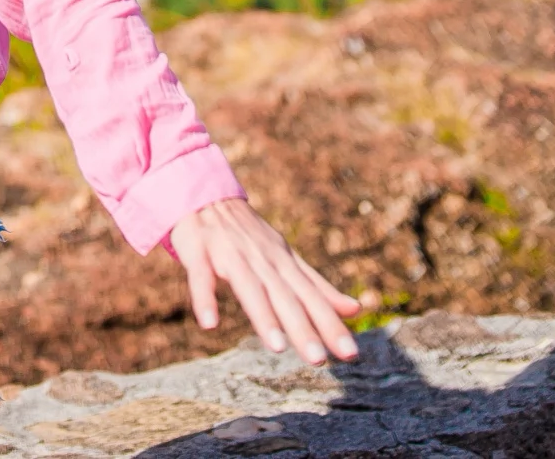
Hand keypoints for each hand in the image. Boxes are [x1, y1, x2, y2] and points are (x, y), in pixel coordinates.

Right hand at [171, 198, 359, 365]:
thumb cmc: (249, 235)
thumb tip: (356, 309)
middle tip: (318, 360)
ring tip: (277, 347)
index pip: (311, 297)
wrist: (202, 193)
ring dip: (262, 316)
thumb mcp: (286, 257)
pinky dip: (205, 298)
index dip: (330, 324)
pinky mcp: (199, 252)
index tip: (350, 353)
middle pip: (284, 297)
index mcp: (283, 262)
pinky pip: (202, 277)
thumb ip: (317, 287)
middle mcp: (261, 259)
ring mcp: (230, 255)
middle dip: (301, 327)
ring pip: (249, 288)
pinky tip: (210, 323)